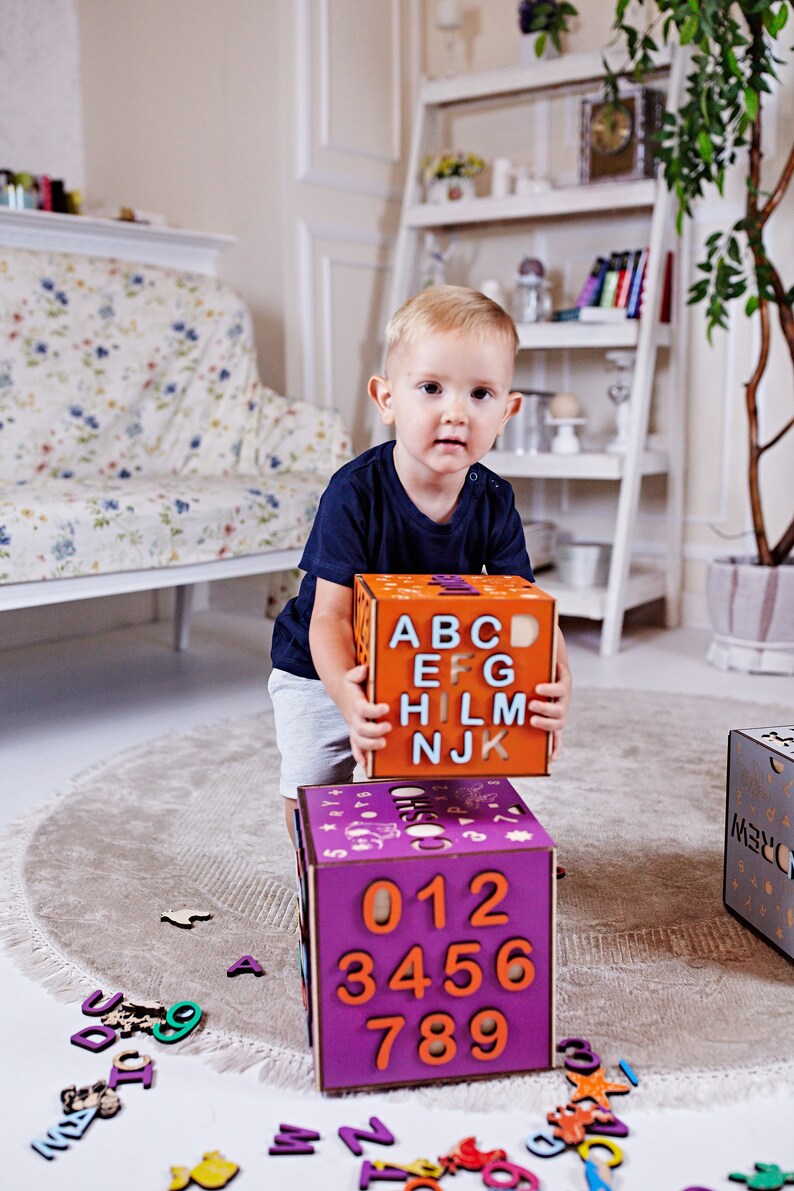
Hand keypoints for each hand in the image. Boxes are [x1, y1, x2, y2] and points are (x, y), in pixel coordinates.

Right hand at [338, 662, 391, 767]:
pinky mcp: (356, 735)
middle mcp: (354, 719)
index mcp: (356, 704)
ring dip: (370, 745)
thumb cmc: (353, 686)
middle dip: (374, 731)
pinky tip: (366, 765)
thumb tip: (365, 670)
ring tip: (383, 744)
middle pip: (361, 729)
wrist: (343, 695)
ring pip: (359, 741)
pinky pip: (356, 748)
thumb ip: (358, 673)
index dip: (374, 710)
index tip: (385, 708)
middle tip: (388, 728)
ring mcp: (355, 728)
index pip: (364, 709)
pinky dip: (360, 756)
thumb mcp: (352, 676)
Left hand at [529, 626, 570, 760]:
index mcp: (562, 679)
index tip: (538, 687)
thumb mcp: (541, 640)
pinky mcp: (552, 720)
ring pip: (558, 723)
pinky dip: (555, 748)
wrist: (550, 662)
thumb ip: (536, 630)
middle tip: (530, 704)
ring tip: (531, 719)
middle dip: (546, 708)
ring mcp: (559, 710)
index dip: (551, 689)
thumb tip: (527, 606)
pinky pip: (556, 737)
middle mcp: (563, 696)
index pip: (561, 686)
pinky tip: (550, 760)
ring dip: (547, 725)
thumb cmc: (541, 653)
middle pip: (561, 707)